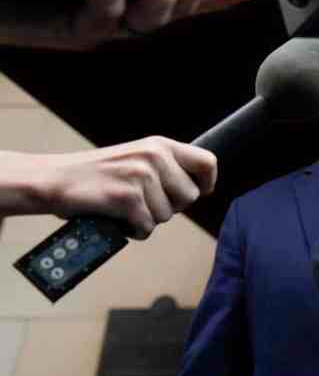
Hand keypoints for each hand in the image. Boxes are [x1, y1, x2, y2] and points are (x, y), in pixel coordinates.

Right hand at [28, 136, 216, 237]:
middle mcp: (154, 157)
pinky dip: (133, 231)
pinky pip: (147, 227)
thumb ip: (165, 169)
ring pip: (167, 216)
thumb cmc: (96, 176)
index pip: (207, 162)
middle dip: (170, 207)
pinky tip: (117, 219)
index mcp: (160, 145)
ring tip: (124, 207)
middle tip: (142, 202)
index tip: (199, 192)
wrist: (53, 180)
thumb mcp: (136, 159)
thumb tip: (197, 189)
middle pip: (190, 197)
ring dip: (147, 219)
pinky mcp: (127, 197)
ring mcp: (141, 176)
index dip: (207, 182)